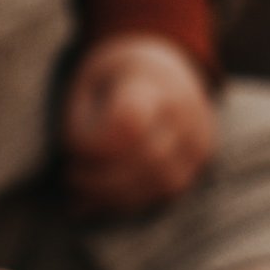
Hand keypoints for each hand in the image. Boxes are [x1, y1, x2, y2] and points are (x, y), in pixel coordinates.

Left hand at [64, 35, 217, 214]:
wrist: (161, 68)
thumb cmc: (114, 77)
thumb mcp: (87, 83)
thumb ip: (77, 121)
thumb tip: (74, 173)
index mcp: (151, 81)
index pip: (130, 122)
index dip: (98, 145)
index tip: (70, 150)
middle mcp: (184, 110)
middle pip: (148, 158)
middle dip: (102, 178)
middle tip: (70, 178)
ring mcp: (197, 136)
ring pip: (161, 182)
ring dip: (116, 196)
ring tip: (81, 193)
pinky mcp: (199, 159)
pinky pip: (167, 190)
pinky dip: (132, 200)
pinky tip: (101, 200)